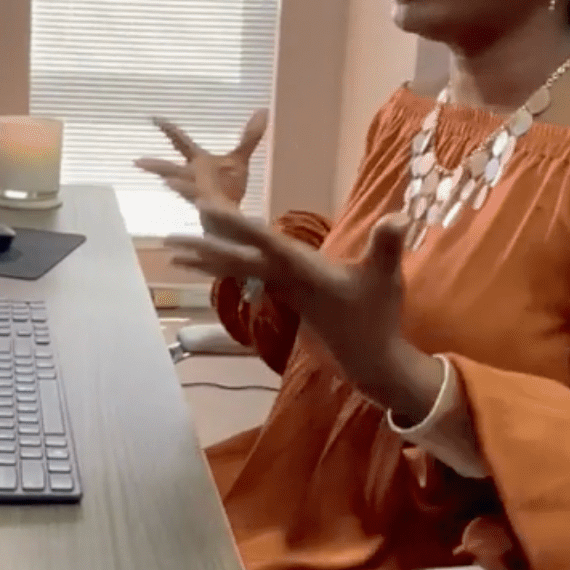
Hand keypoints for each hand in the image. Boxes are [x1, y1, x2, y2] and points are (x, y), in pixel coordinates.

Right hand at [134, 109, 267, 207]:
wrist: (233, 218)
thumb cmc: (230, 188)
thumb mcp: (240, 158)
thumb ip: (250, 136)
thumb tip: (263, 110)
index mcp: (197, 162)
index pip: (180, 142)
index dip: (168, 130)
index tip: (153, 118)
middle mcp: (192, 177)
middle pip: (171, 169)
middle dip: (156, 166)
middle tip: (137, 161)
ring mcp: (198, 194)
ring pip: (182, 189)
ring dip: (175, 185)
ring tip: (165, 183)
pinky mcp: (208, 210)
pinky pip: (202, 206)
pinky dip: (198, 203)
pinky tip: (195, 202)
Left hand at [168, 202, 425, 408]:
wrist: (368, 356)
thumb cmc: (377, 315)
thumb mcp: (387, 278)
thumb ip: (388, 246)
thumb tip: (399, 216)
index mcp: (304, 271)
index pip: (265, 244)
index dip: (238, 228)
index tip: (210, 212)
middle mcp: (285, 279)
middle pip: (237, 259)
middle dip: (205, 248)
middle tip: (170, 238)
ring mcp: (281, 288)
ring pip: (235, 268)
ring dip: (204, 257)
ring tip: (171, 248)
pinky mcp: (283, 292)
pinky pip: (244, 273)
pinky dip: (222, 264)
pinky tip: (203, 259)